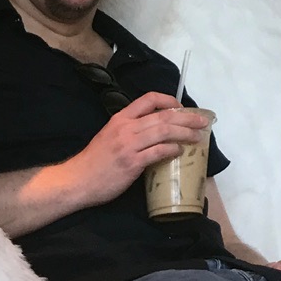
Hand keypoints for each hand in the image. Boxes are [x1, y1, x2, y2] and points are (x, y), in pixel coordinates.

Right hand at [63, 93, 210, 204]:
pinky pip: (158, 152)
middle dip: (187, 117)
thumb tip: (156, 129)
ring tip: (198, 136)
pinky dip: (172, 149)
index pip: (148, 99)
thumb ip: (130, 129)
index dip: (169, 100)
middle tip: (203, 121)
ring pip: (164, 131)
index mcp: (120, 118)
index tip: (181, 106)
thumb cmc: (95, 160)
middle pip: (163, 116)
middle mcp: (126, 128)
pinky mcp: (131, 163)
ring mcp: (129, 145)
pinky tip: (180, 150)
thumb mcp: (110, 135)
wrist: (76, 181)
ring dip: (185, 132)